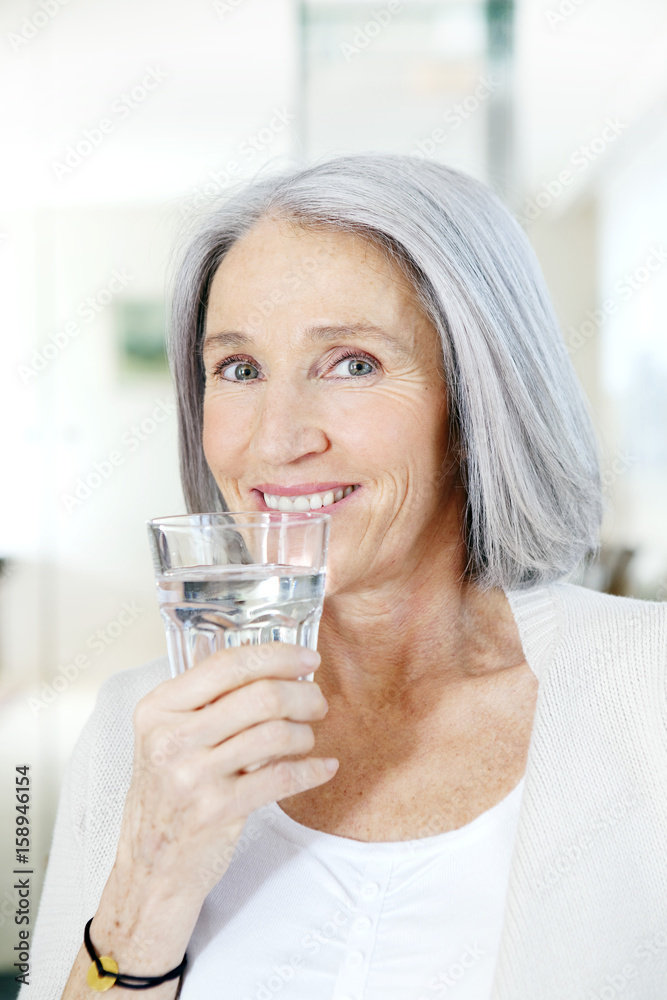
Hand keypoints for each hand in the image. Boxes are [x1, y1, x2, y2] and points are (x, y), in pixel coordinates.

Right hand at [86, 642, 336, 985]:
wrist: (151, 865)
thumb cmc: (168, 793)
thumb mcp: (168, 736)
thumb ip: (208, 701)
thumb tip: (273, 665)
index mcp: (159, 707)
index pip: (228, 664)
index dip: (276, 655)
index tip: (306, 658)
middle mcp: (172, 737)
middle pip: (261, 696)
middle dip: (302, 695)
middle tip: (316, 701)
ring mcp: (193, 775)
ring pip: (275, 734)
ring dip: (305, 734)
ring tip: (307, 737)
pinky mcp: (217, 810)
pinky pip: (281, 778)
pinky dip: (311, 770)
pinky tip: (322, 768)